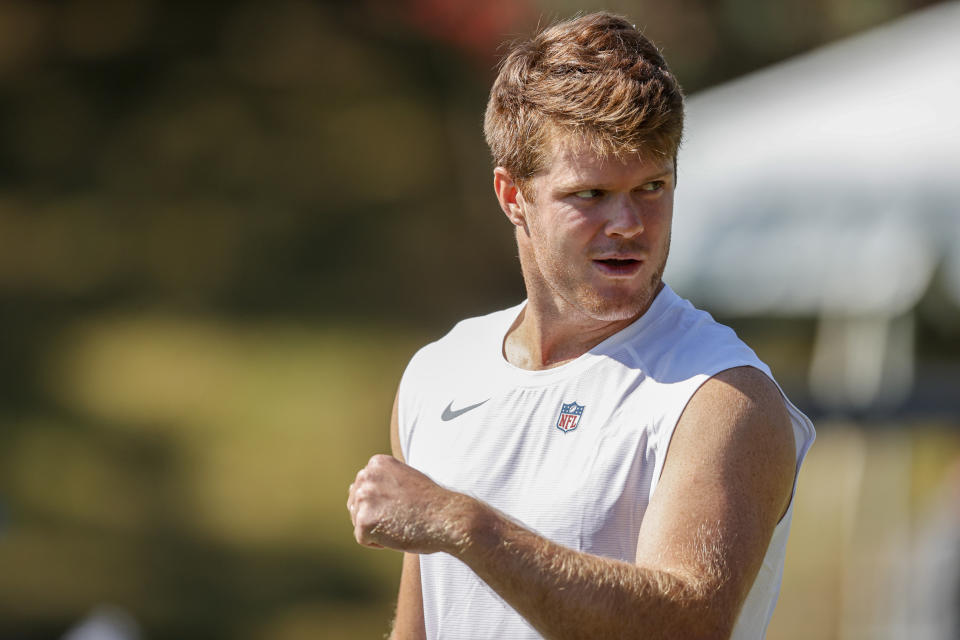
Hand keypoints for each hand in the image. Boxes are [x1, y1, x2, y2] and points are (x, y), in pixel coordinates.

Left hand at [347, 454, 472, 553]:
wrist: (448, 517)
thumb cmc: (432, 503)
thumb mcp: (406, 479)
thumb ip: (384, 480)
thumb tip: (361, 491)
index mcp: (377, 463)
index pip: (363, 489)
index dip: (383, 503)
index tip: (403, 506)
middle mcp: (366, 475)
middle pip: (356, 505)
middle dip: (376, 515)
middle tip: (402, 517)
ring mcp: (364, 497)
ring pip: (359, 522)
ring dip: (378, 529)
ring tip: (401, 523)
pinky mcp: (363, 521)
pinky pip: (364, 539)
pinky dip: (379, 543)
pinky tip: (398, 534)